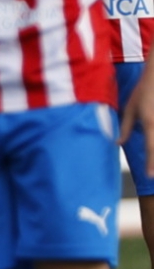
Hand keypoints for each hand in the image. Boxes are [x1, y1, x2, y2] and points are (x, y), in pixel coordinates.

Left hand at [121, 64, 153, 179]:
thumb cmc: (142, 92)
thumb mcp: (129, 109)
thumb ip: (125, 128)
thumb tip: (117, 143)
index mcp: (151, 124)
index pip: (151, 148)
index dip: (151, 164)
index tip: (150, 176)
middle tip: (153, 175)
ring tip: (151, 167)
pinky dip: (153, 140)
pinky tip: (151, 148)